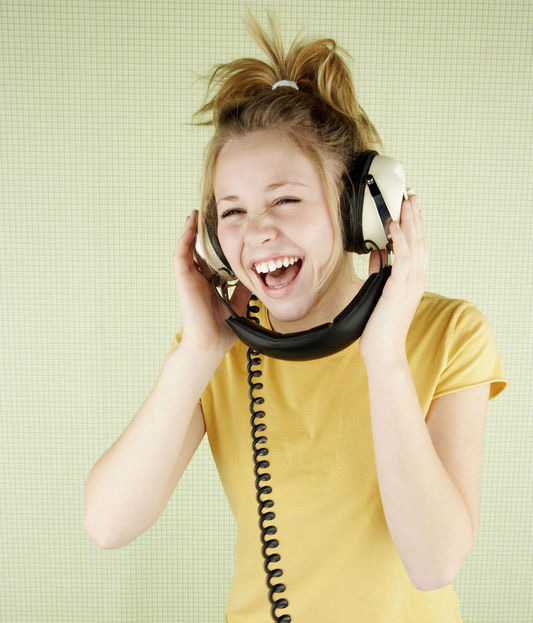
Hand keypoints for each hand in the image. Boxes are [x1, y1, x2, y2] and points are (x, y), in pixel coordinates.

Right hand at [172, 210, 249, 353]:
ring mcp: (189, 279)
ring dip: (189, 231)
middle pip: (197, 251)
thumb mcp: (238, 303)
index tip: (221, 232)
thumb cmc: (221, 330)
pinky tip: (190, 224)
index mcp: (208, 285)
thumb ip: (243, 289)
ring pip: (186, 249)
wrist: (210, 344)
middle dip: (200, 234)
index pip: (209, 260)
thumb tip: (255, 276)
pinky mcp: (183, 279)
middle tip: (206, 217)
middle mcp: (197, 280)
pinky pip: (181, 254)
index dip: (213, 245)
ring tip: (194, 215)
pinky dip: (185, 238)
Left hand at [359, 195, 427, 362]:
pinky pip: (403, 257)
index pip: (417, 246)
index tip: (409, 207)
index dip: (415, 225)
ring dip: (409, 221)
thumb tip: (376, 254)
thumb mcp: (379, 292)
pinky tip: (394, 225)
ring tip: (404, 202)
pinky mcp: (400, 287)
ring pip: (414, 244)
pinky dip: (400, 239)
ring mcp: (410, 283)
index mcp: (412, 280)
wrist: (383, 350)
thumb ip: (380, 272)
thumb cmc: (380, 326)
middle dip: (414, 216)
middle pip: (420, 240)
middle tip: (410, 195)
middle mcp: (416, 279)